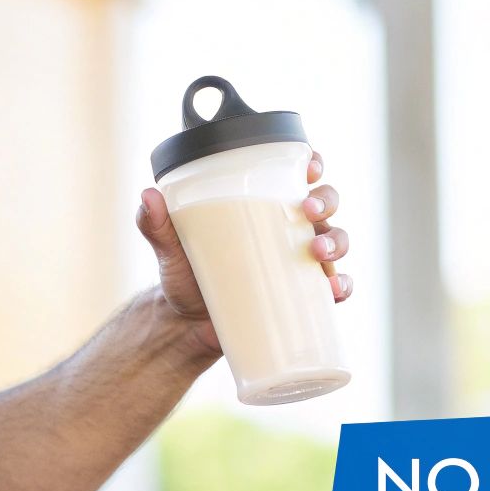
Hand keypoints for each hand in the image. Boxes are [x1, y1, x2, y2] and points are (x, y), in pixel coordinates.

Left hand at [135, 149, 352, 356]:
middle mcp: (288, 228)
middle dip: (326, 201)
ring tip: (318, 252)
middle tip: (308, 211)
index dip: (313, 163)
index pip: (296, 173)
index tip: (309, 166)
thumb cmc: (184, 275)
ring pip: (337, 240)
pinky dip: (342, 286)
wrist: (186, 327)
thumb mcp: (170, 248)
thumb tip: (147, 197)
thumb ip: (156, 224)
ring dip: (338, 241)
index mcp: (263, 204)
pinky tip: (335, 289)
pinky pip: (335, 287)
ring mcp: (300, 262)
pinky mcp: (303, 295)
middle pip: (325, 202)